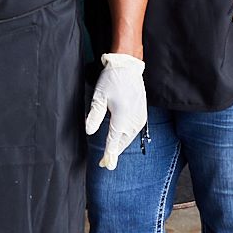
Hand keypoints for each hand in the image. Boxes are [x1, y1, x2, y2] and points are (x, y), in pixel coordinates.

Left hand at [83, 53, 147, 168]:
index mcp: (122, 116)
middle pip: (123, 142)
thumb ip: (94, 116)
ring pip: (129, 138)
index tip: (106, 165)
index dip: (109, 154)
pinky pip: (134, 131)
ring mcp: (140, 117)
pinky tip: (120, 139)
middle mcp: (133, 119)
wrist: (128, 67)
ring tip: (111, 153)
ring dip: (120, 145)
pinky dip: (126, 137)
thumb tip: (89, 132)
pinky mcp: (142, 114)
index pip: (114, 140)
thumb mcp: (99, 97)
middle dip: (114, 152)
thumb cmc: (112, 80)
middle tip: (105, 162)